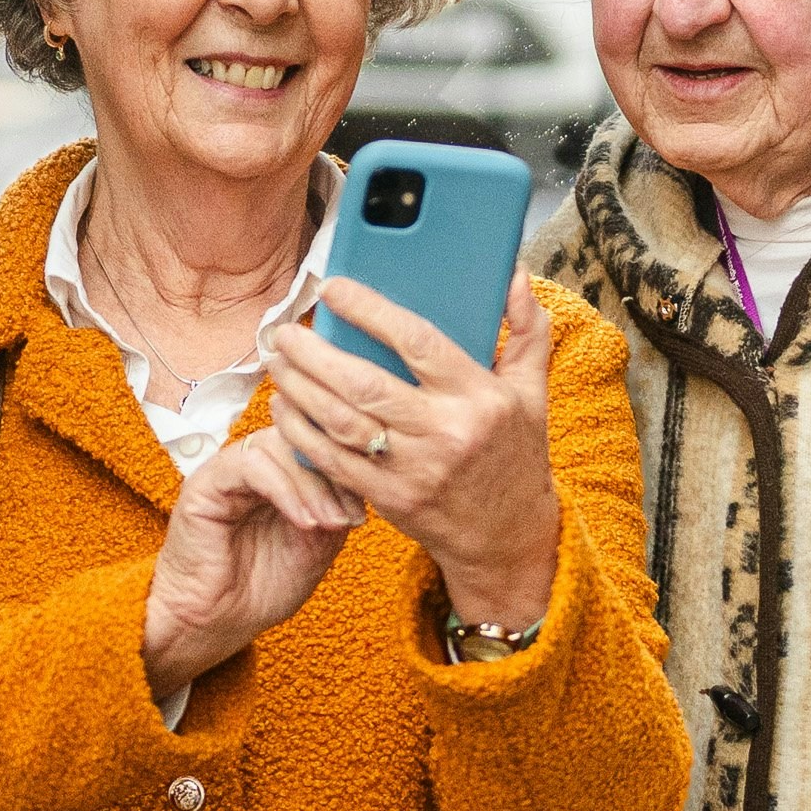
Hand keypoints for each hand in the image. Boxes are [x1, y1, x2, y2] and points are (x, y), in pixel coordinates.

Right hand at [139, 421, 349, 698]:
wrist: (217, 622)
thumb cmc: (261, 588)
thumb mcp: (317, 546)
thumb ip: (334, 508)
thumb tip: (359, 484)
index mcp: (280, 474)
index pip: (315, 445)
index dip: (344, 470)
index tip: (362, 512)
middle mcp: (254, 464)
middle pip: (300, 438)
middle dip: (332, 477)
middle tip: (349, 518)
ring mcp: (229, 470)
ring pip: (278, 446)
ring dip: (312, 486)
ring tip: (328, 525)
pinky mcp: (206, 482)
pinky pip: (251, 465)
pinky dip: (285, 490)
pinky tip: (303, 522)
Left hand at [273, 276, 564, 639]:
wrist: (507, 536)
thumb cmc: (515, 453)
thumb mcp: (532, 390)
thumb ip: (526, 328)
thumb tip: (512, 273)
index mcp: (480, 397)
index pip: (417, 342)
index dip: (369, 311)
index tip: (334, 289)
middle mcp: (446, 433)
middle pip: (365, 384)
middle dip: (315, 353)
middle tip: (286, 331)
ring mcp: (414, 470)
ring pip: (341, 422)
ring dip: (299, 389)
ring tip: (278, 360)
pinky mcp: (389, 499)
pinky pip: (333, 461)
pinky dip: (301, 432)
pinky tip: (284, 408)